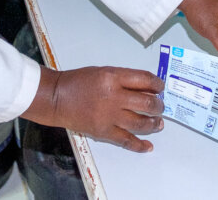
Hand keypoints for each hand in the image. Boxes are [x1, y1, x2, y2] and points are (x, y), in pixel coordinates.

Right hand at [22, 65, 164, 152]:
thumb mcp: (104, 71)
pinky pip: (126, 141)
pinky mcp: (103, 132)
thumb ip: (124, 79)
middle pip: (147, 103)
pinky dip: (140, 145)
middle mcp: (114, 97)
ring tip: (158, 123)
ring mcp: (109, 116)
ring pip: (140, 123)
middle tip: (160, 107)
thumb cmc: (79, 81)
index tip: (161, 88)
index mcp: (113, 77)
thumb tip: (146, 90)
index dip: (157, 84)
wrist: (57, 98)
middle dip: (158, 106)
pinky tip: (149, 146)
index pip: (145, 80)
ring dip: (154, 124)